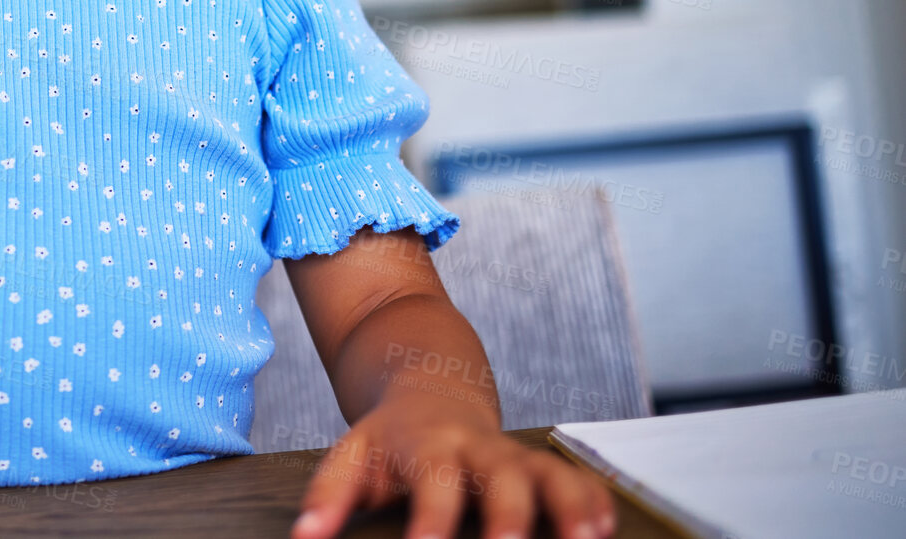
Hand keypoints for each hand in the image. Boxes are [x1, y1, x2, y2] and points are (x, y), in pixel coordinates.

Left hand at [292, 396, 615, 538]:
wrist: (429, 385)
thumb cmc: (389, 438)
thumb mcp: (351, 455)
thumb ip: (328, 495)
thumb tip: (304, 537)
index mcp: (429, 445)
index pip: (434, 482)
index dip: (434, 519)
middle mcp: (478, 448)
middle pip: (502, 480)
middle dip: (512, 517)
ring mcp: (514, 455)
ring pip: (549, 475)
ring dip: (569, 507)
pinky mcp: (541, 465)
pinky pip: (576, 478)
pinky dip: (594, 500)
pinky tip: (606, 529)